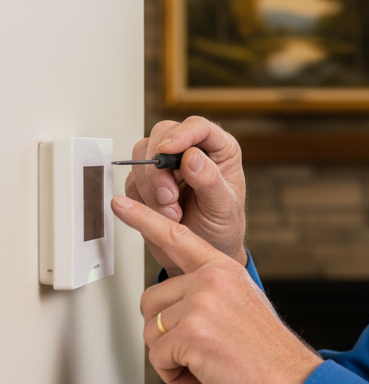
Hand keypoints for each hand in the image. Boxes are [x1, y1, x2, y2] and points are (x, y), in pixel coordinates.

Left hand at [112, 194, 321, 383]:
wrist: (289, 380)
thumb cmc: (266, 351)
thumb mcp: (241, 304)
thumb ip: (207, 293)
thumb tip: (170, 308)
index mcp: (223, 269)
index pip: (176, 237)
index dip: (143, 219)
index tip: (120, 202)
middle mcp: (211, 280)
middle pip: (151, 303)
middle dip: (166, 333)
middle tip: (200, 347)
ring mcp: (201, 305)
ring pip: (151, 333)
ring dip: (170, 357)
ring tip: (206, 361)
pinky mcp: (191, 334)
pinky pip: (157, 358)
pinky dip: (174, 374)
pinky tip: (203, 374)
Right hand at [123, 116, 246, 274]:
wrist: (201, 256)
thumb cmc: (221, 229)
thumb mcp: (224, 207)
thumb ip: (210, 181)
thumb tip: (192, 156)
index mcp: (219, 151)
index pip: (198, 127)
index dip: (181, 134)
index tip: (167, 151)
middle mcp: (191, 152)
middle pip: (162, 134)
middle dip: (159, 167)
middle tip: (169, 197)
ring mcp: (167, 166)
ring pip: (141, 155)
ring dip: (150, 186)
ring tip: (171, 212)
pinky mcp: (147, 182)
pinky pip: (131, 179)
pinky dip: (141, 198)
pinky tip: (161, 214)